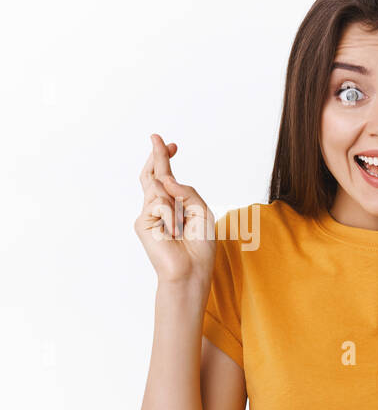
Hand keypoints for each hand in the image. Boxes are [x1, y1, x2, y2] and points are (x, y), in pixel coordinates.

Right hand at [134, 133, 217, 284]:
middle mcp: (159, 208)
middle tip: (158, 139)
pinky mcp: (143, 222)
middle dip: (157, 156)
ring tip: (180, 227)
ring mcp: (148, 214)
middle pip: (153, 176)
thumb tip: (166, 177)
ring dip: (174, 202)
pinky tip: (174, 231)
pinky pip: (159, 204)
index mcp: (175, 205)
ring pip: (158, 188)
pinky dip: (171, 215)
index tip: (171, 145)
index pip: (167, 178)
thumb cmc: (200, 246)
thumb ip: (187, 192)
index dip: (166, 160)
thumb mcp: (202, 213)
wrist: (192, 270)